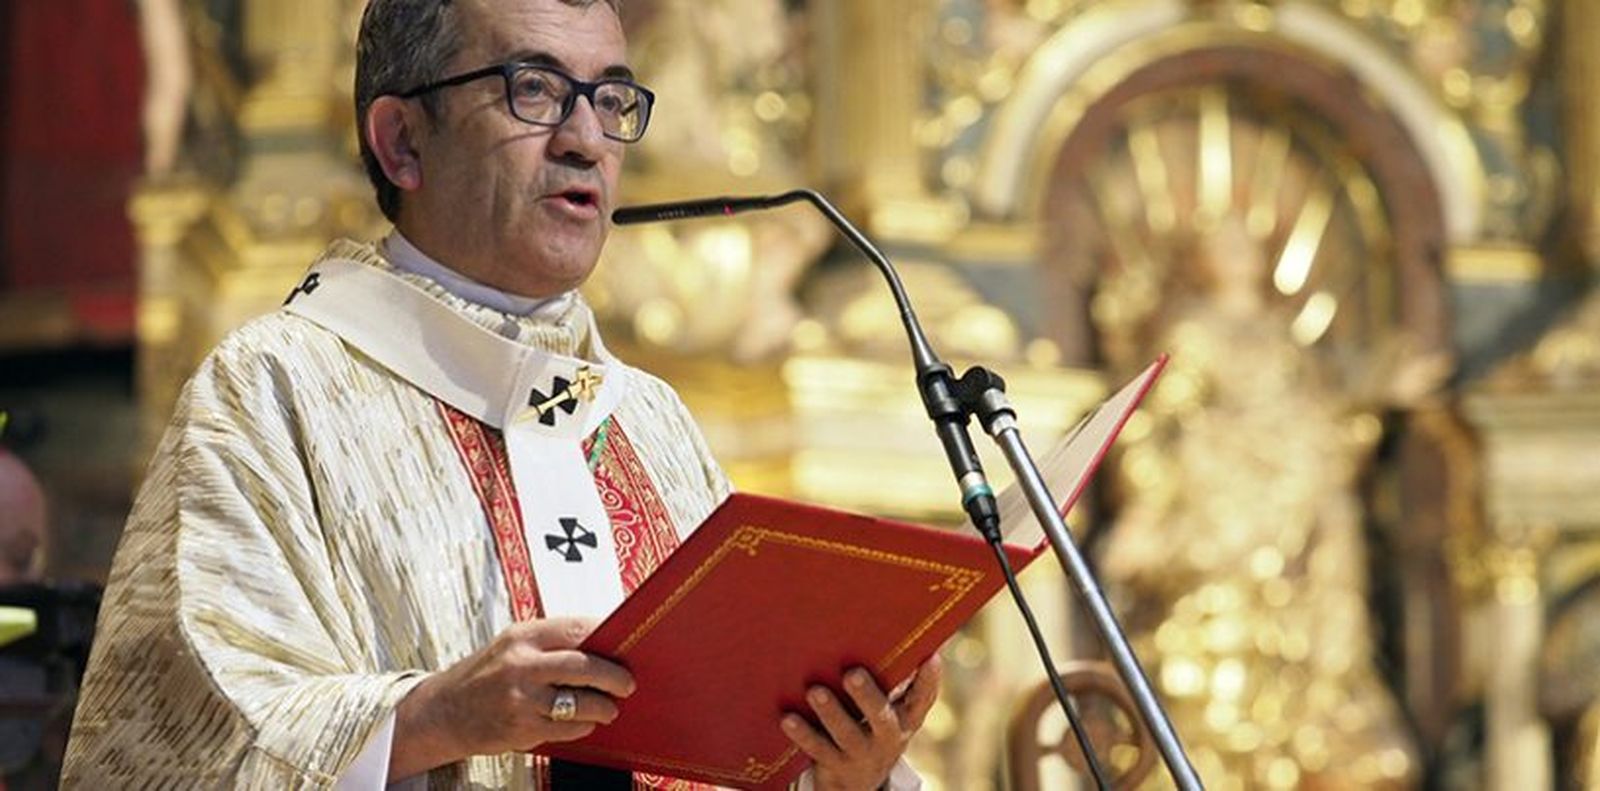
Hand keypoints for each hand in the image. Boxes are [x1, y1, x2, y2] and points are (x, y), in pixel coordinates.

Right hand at [388, 618, 634, 779]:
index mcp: (522, 636)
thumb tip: (603, 644)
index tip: (626, 641)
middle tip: (628, 683)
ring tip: (609, 707)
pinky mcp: (522, 729)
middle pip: (585, 666)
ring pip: (581, 702)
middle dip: (615, 676)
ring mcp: (521, 699)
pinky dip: (583, 726)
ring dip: (603, 706)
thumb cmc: (484, 676)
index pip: (577, 628)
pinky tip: (584, 722)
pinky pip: (569, 728)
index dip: (608, 634)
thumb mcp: (512, 646)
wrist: (441, 712)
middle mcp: (521, 665)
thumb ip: (551, 643)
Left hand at [780, 655, 941, 790]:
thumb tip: (899, 629)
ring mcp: (862, 754)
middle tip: (852, 674)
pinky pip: (818, 749)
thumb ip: (896, 677)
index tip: (930, 657)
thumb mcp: (892, 706)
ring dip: (831, 713)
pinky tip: (788, 719)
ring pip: (847, 735)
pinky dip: (803, 734)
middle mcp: (889, 737)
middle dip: (867, 696)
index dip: (929, 679)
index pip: (923, 697)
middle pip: (882, 718)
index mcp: (907, 717)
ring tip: (815, 692)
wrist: (858, 779)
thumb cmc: (874, 722)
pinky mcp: (836, 765)